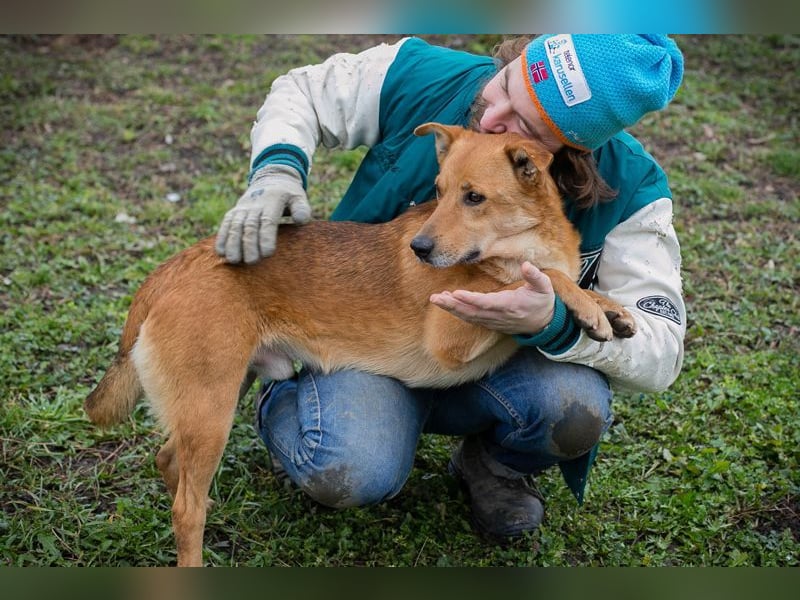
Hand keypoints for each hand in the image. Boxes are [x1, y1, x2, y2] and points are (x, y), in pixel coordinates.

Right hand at [215, 164, 311, 263]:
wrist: (271, 179)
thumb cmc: (288, 194)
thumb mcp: (299, 197)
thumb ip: (301, 208)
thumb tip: (300, 220)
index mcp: (272, 201)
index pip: (268, 221)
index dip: (266, 237)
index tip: (267, 254)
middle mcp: (255, 204)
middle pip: (250, 225)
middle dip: (249, 244)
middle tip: (252, 262)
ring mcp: (242, 208)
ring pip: (235, 225)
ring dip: (233, 243)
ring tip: (234, 260)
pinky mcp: (234, 212)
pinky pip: (226, 224)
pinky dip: (222, 237)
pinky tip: (221, 252)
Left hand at [429, 262, 554, 334]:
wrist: (543, 324)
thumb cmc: (542, 302)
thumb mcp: (545, 287)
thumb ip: (535, 276)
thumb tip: (526, 265)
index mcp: (510, 305)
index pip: (487, 303)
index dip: (471, 299)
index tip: (456, 294)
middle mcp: (498, 315)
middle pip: (471, 312)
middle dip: (453, 305)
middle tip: (435, 298)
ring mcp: (493, 321)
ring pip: (468, 316)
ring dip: (451, 309)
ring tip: (436, 299)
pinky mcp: (490, 323)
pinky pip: (471, 319)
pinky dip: (458, 312)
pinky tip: (447, 303)